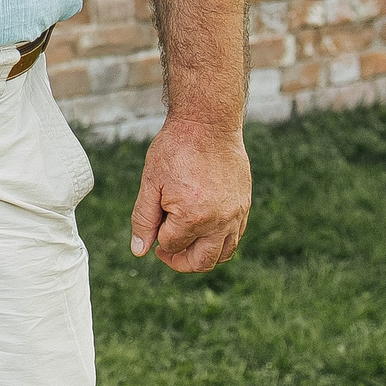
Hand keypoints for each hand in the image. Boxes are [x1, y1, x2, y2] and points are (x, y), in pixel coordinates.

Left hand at [128, 116, 249, 272]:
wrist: (208, 124)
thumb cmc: (175, 149)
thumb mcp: (151, 182)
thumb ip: (144, 219)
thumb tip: (140, 251)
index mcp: (192, 216)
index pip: (171, 245)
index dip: (157, 238)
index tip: (154, 224)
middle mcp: (219, 221)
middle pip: (201, 261)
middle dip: (180, 261)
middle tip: (165, 250)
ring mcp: (236, 215)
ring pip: (222, 254)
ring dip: (202, 256)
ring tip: (185, 243)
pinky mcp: (245, 206)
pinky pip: (235, 237)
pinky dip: (219, 242)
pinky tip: (203, 230)